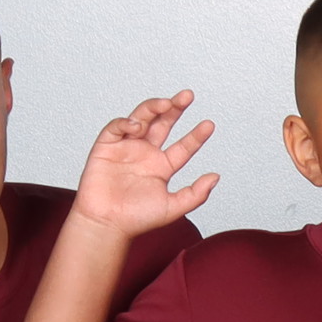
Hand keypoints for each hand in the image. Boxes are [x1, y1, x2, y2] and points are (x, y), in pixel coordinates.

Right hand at [66, 93, 217, 238]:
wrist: (106, 224)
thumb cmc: (136, 219)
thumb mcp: (173, 208)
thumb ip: (196, 194)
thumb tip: (215, 177)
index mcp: (162, 166)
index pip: (183, 146)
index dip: (196, 135)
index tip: (209, 125)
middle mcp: (146, 153)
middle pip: (163, 123)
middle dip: (175, 108)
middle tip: (187, 96)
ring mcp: (127, 148)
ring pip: (142, 118)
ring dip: (153, 108)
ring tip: (165, 104)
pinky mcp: (107, 146)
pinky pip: (116, 127)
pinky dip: (125, 122)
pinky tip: (136, 126)